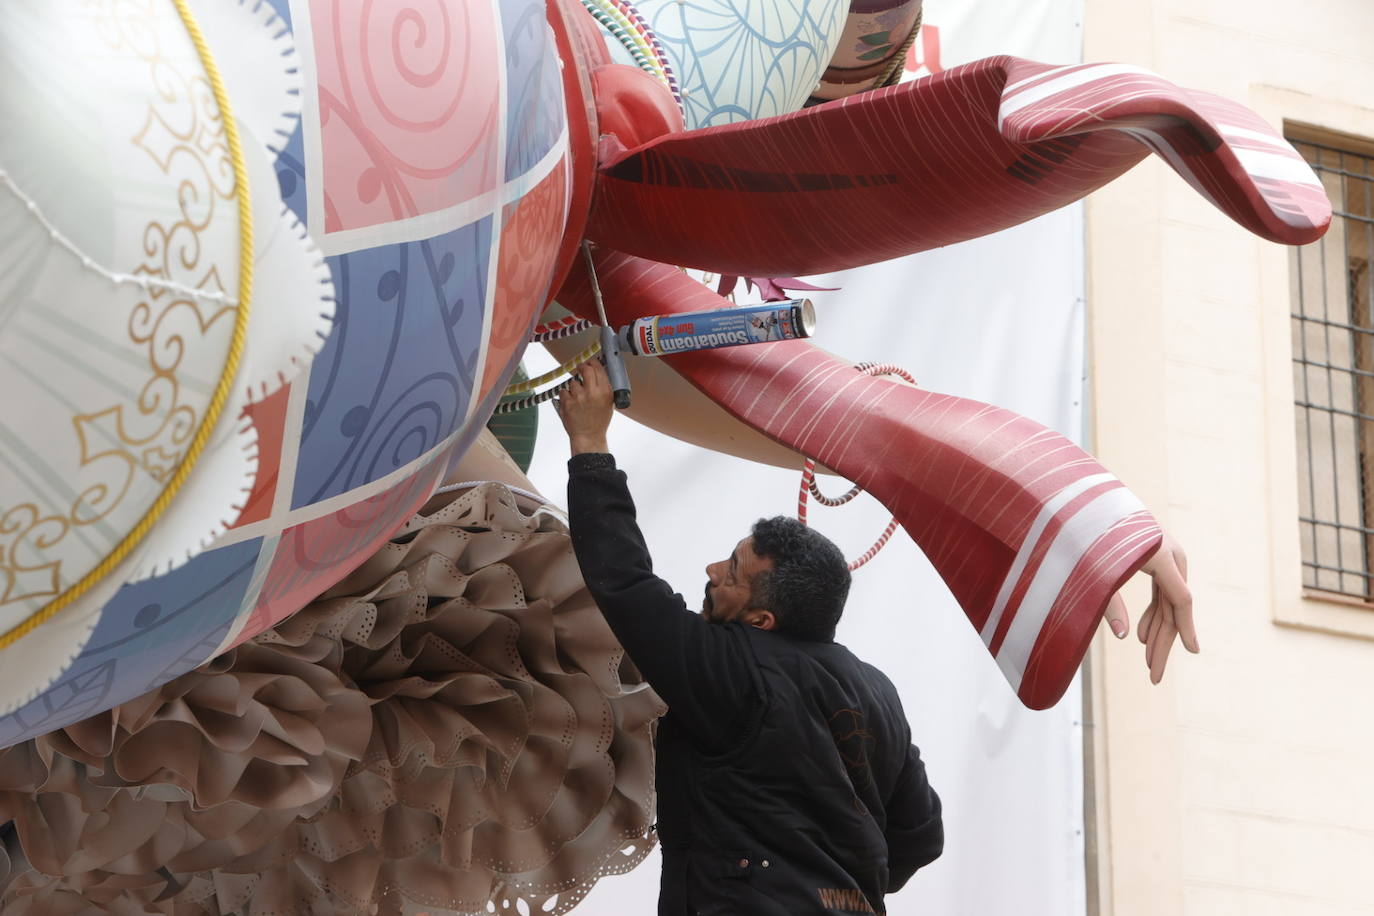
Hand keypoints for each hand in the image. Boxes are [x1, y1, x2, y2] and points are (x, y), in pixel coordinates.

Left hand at [555, 359, 614, 454]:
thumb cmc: (598, 421)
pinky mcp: (567, 402)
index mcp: (605, 392)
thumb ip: (604, 387)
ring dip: (574, 387)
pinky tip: (571, 403)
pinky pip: (563, 391)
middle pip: (585, 369)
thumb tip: (598, 371)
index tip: (590, 362)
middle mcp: (592, 392)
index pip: (598, 368)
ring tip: (578, 397)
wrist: (588, 436)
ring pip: (573, 381)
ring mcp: (578, 397)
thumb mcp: (609, 402)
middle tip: (580, 369)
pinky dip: (566, 396)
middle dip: (582, 367)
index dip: (593, 363)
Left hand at [1101, 531, 1197, 683]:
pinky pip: (1160, 590)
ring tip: (1148, 661)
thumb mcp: (1095, 571)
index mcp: (1159, 553)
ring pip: (1167, 600)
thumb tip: (1124, 638)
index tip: (1192, 652)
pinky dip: (1152, 612)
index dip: (1185, 628)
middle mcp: (1169, 552)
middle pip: (1173, 605)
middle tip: (1154, 675)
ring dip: (1157, 631)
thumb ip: (1109, 602)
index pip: (1179, 599)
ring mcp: (1165, 553)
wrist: (1085, 501)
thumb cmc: (1086, 535)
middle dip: (1163, 642)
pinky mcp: (1156, 555)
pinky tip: (1142, 635)